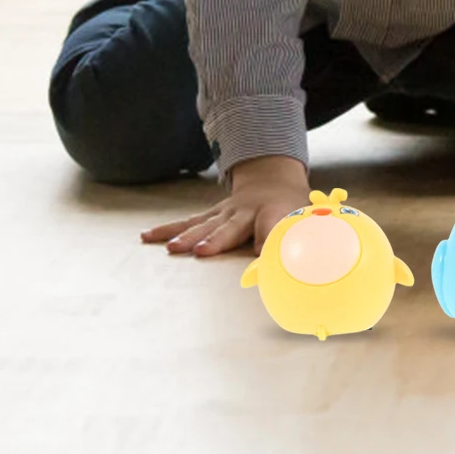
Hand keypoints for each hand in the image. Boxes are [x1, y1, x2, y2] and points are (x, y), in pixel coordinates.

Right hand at [140, 154, 308, 257]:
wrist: (274, 180)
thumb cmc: (292, 210)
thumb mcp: (306, 224)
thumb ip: (306, 245)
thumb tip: (306, 273)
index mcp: (276, 214)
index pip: (274, 232)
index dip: (268, 246)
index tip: (260, 266)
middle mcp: (247, 212)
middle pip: (231, 228)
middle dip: (216, 240)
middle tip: (202, 252)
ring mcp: (226, 212)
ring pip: (204, 224)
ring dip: (188, 237)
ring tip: (172, 249)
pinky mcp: (211, 215)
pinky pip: (188, 223)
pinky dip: (168, 230)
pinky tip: (147, 237)